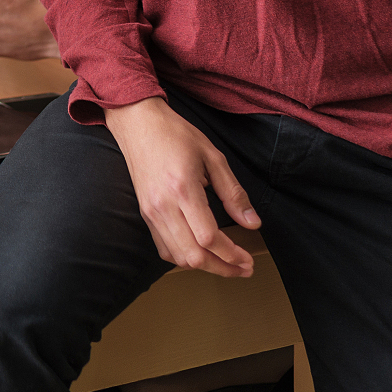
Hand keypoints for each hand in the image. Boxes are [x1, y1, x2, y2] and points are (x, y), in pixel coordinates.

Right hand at [104, 96, 259, 278]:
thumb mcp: (212, 156)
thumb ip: (233, 193)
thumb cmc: (175, 134)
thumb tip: (253, 223)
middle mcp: (163, 206)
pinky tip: (200, 254)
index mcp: (183, 189)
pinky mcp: (145, 214)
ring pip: (177, 257)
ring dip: (204, 266)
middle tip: (243, 268)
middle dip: (222, 268)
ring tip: (226, 264)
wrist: (138, 123)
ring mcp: (151, 212)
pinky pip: (164, 248)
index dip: (231, 254)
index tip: (248, 259)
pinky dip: (183, 258)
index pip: (208, 238)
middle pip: (193, 255)